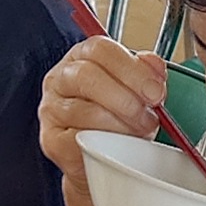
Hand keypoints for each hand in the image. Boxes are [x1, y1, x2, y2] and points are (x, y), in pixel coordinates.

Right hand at [36, 34, 180, 191]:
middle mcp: (60, 78)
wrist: (101, 155)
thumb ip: (146, 73)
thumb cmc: (117, 115)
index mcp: (82, 57)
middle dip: (125, 99)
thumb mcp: (135, 88)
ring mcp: (51, 109)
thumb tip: (155, 67)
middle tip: (148, 118)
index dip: (131, 69)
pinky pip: (77, 141)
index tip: (155, 91)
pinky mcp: (51, 140)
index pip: (100, 49)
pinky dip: (103, 146)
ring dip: (119, 126)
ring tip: (136, 135)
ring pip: (84, 112)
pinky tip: (116, 147)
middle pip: (87, 75)